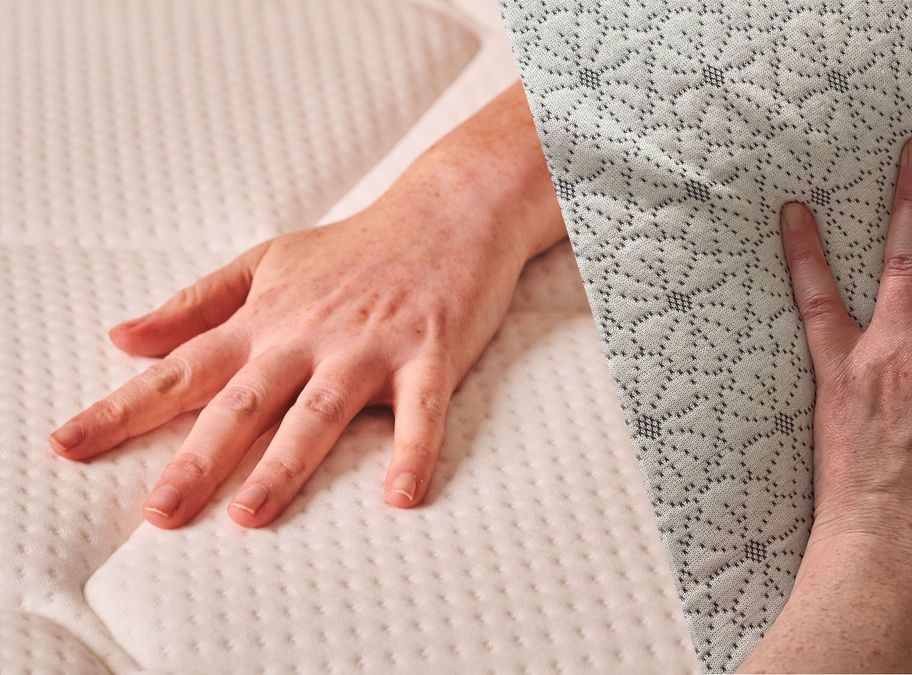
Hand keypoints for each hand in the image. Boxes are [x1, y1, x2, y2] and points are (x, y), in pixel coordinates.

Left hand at [49, 84, 566, 528]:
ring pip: (319, 411)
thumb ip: (196, 304)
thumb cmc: (357, 247)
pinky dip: (413, 453)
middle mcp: (308, 335)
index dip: (122, 409)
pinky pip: (421, 412)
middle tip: (160, 513)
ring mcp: (370, 346)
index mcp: (265, 319)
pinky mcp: (430, 353)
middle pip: (243, 402)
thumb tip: (122, 339)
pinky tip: (400, 496)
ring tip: (249, 515)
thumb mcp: (267, 263)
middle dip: (197, 458)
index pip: (181, 370)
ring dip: (285, 465)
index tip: (66, 446)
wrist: (447, 210)